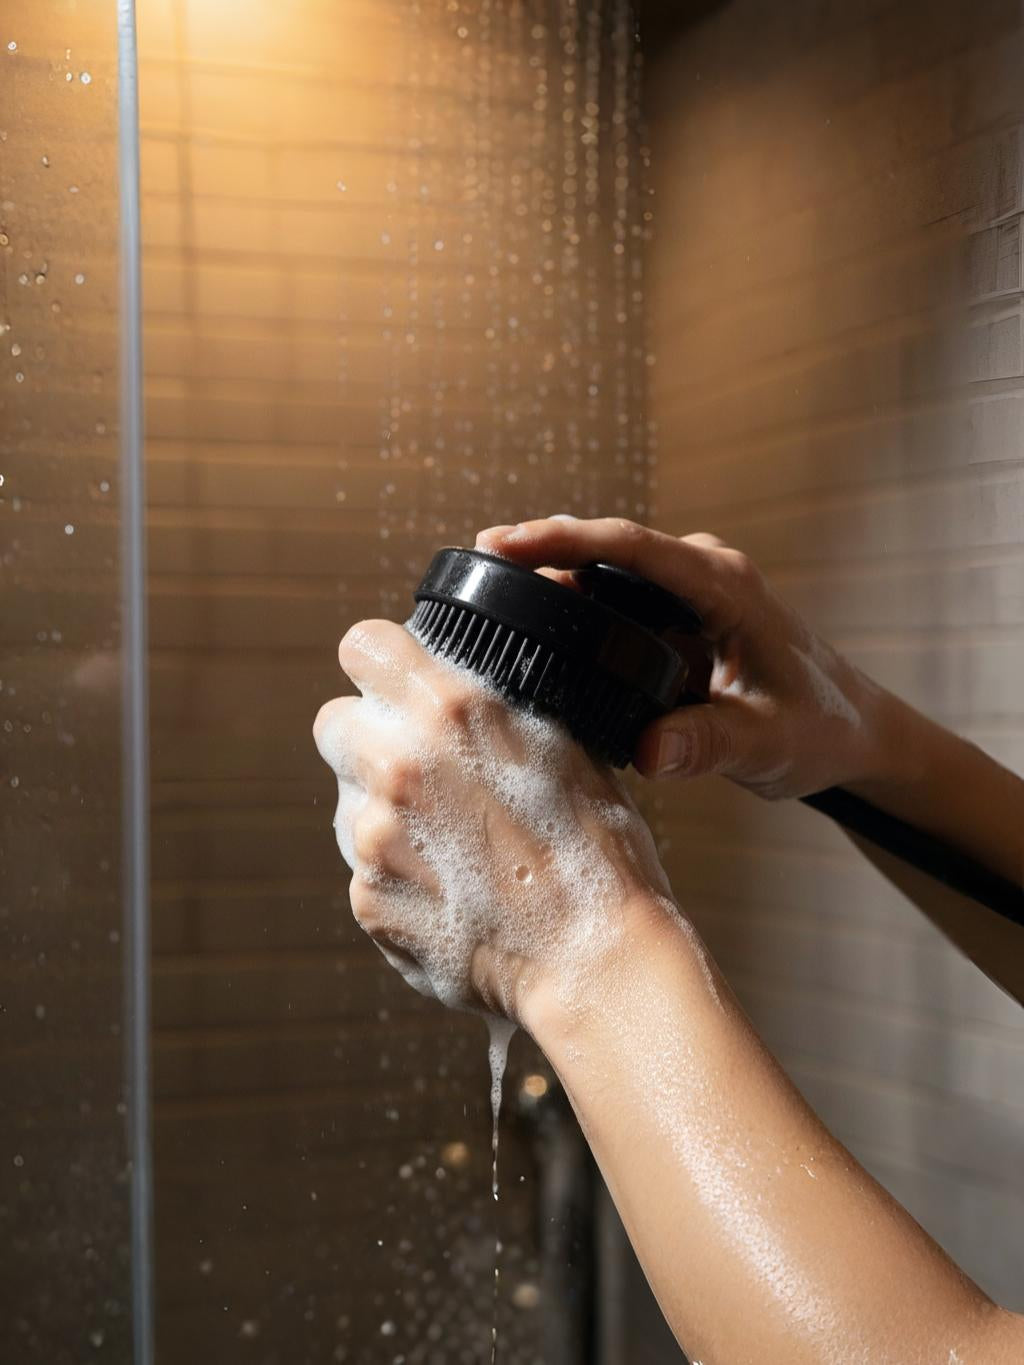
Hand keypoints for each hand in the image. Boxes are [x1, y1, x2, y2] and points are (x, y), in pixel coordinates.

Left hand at [313, 619, 676, 1022]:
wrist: (594, 956)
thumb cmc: (597, 849)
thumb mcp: (564, 742)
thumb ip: (492, 708)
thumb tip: (459, 689)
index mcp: (450, 708)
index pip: (362, 646)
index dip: (381, 665)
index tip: (398, 687)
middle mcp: (398, 763)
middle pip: (335, 723)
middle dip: (369, 740)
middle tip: (421, 772)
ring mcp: (373, 835)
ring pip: (349, 802)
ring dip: (384, 813)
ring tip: (456, 847)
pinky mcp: (366, 899)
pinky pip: (364, 870)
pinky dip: (398, 878)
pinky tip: (454, 892)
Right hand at [476, 516, 886, 800]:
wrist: (854, 730)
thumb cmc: (821, 729)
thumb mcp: (767, 744)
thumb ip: (709, 743)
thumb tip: (646, 751)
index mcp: (726, 586)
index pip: (632, 546)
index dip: (564, 540)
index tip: (502, 543)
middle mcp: (705, 574)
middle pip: (606, 551)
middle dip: (539, 557)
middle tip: (472, 578)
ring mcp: (690, 593)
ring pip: (606, 576)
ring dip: (553, 588)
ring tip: (487, 612)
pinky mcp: (679, 618)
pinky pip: (617, 604)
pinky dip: (576, 615)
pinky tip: (535, 639)